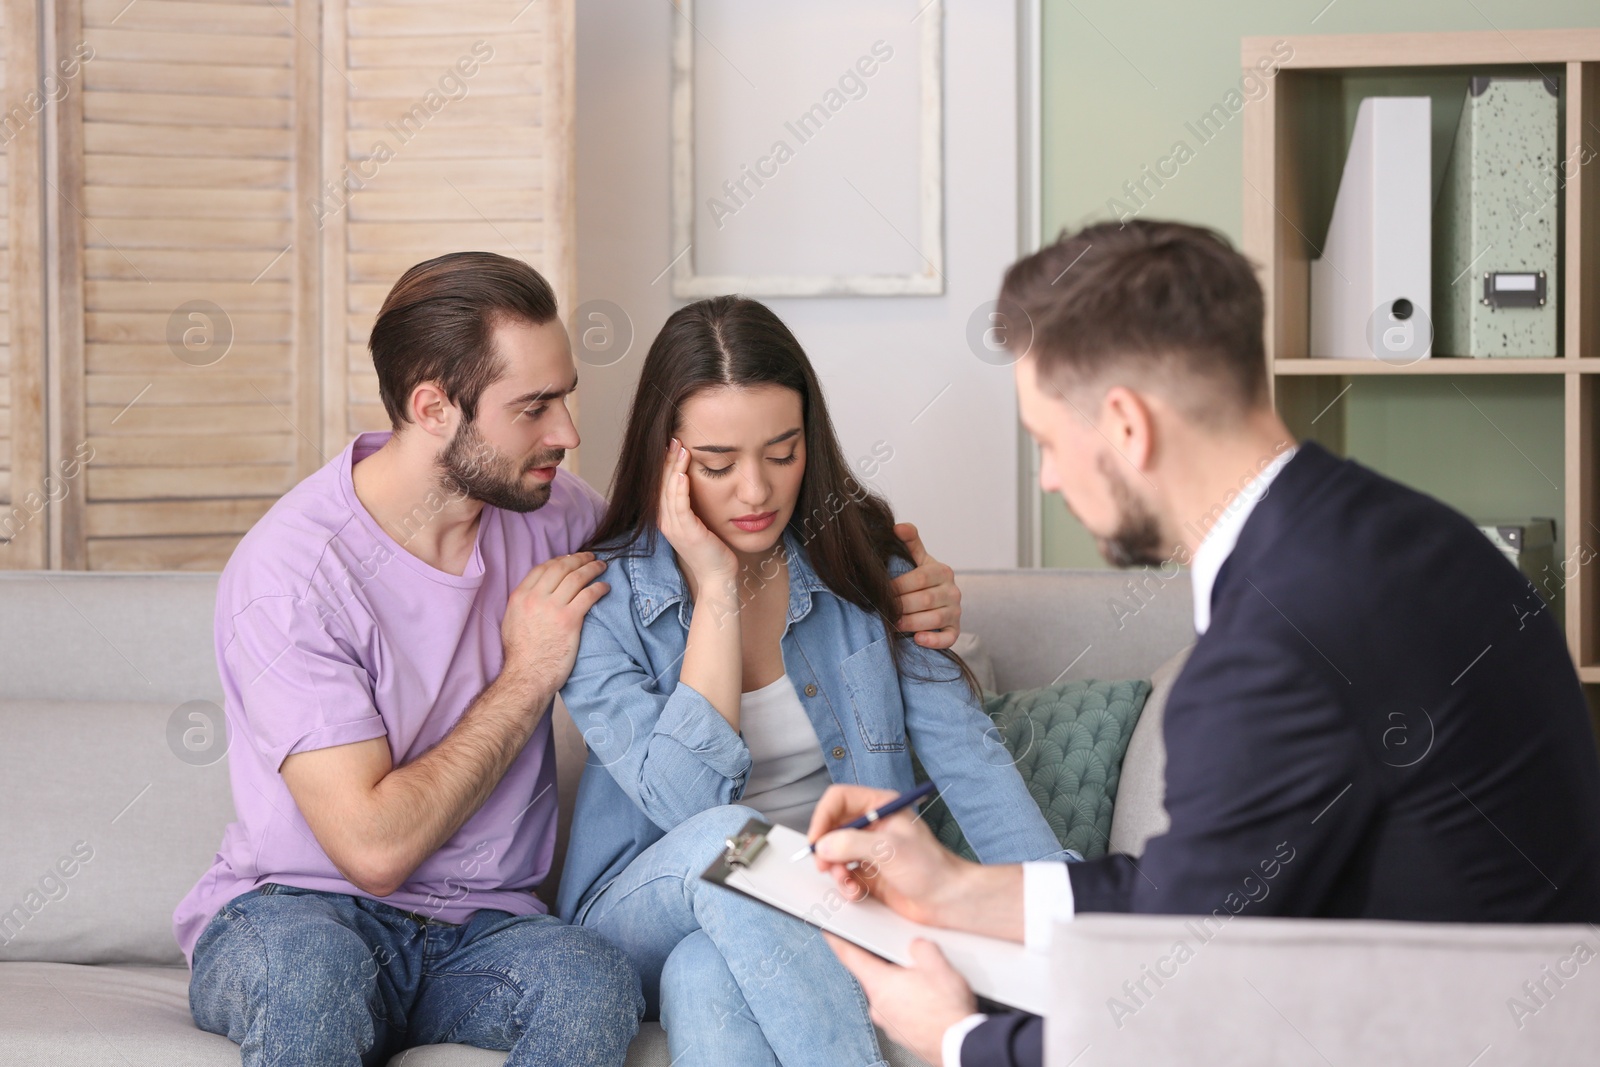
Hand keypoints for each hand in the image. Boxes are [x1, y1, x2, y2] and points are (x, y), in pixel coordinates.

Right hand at [500, 552, 609, 694]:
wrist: (527, 675)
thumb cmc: (520, 654)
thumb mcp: (511, 621)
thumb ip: (523, 603)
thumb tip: (535, 592)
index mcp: (520, 596)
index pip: (542, 568)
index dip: (559, 559)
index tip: (570, 559)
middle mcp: (535, 597)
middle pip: (561, 567)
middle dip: (578, 558)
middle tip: (590, 557)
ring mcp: (553, 608)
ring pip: (577, 577)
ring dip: (592, 568)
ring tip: (602, 567)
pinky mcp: (570, 620)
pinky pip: (588, 595)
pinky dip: (599, 588)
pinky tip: (605, 587)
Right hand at [658, 438, 738, 589]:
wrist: (718, 577)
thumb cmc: (713, 550)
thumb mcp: (699, 524)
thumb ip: (693, 506)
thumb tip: (696, 483)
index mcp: (667, 519)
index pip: (661, 486)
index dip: (665, 464)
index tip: (672, 444)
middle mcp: (665, 522)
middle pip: (661, 485)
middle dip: (667, 460)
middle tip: (673, 439)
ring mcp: (674, 528)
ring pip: (669, 492)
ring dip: (674, 469)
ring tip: (680, 449)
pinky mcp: (687, 533)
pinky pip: (680, 507)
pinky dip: (680, 489)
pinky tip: (684, 474)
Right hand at [807, 784, 988, 930]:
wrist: (947, 900)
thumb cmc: (930, 868)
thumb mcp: (889, 849)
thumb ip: (852, 843)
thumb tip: (823, 845)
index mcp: (881, 806)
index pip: (839, 799)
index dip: (823, 817)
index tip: (816, 839)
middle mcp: (873, 825)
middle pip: (832, 827)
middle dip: (826, 847)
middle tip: (824, 864)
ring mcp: (869, 850)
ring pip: (835, 853)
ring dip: (835, 870)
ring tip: (846, 882)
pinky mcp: (869, 873)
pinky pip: (844, 875)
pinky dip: (844, 885)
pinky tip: (855, 892)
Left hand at [824, 934, 976, 1066]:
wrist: (960, 1044)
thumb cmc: (946, 1008)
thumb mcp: (937, 964)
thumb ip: (920, 947)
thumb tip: (916, 947)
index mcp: (879, 983)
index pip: (850, 956)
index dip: (838, 941)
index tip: (828, 933)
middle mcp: (878, 1005)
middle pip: (875, 976)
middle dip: (890, 966)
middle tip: (910, 961)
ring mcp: (888, 1023)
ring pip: (891, 995)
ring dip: (904, 987)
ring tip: (929, 986)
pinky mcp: (901, 1034)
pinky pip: (901, 1011)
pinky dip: (912, 1004)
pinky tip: (930, 1003)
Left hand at [892, 522, 960, 648]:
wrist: (937, 598)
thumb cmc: (922, 578)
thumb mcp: (917, 559)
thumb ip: (909, 542)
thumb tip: (896, 527)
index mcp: (943, 571)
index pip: (919, 578)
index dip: (898, 586)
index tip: (881, 591)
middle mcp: (953, 591)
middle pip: (925, 600)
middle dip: (901, 606)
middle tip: (882, 610)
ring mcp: (956, 612)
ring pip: (934, 619)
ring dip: (910, 623)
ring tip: (892, 623)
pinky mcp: (955, 630)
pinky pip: (948, 638)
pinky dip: (933, 640)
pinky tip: (917, 639)